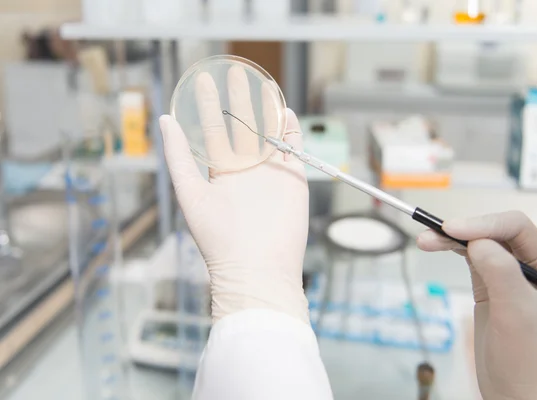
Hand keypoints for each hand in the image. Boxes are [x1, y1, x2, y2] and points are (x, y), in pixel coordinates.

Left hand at [159, 66, 309, 323]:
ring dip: (266, 109)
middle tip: (236, 72)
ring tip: (261, 83)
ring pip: (269, 134)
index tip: (204, 81)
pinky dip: (291, 129)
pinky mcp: (293, 180)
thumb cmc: (218, 238)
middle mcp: (246, 172)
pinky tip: (284, 110)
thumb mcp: (191, 192)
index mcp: (221, 174)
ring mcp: (270, 175)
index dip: (208, 106)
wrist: (257, 268)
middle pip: (243, 127)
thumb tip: (165, 120)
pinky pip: (293, 148)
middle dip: (239, 100)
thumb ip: (179, 156)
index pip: (215, 131)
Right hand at [417, 211, 536, 399]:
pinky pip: (471, 260)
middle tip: (431, 234)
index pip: (517, 229)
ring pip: (479, 245)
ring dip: (452, 240)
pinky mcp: (490, 289)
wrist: (520, 396)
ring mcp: (509, 277)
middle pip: (495, 233)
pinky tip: (437, 248)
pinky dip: (452, 252)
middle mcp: (531, 268)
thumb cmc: (531, 360)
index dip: (484, 224)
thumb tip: (477, 241)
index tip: (453, 229)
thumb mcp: (517, 312)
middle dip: (463, 230)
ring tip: (425, 241)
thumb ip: (500, 271)